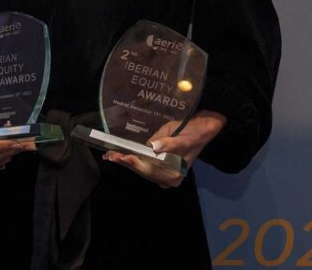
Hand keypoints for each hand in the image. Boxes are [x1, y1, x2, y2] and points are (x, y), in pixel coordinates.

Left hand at [104, 110, 226, 188]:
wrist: (201, 133)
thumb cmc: (192, 133)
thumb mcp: (182, 137)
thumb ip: (169, 144)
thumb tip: (154, 147)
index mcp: (174, 174)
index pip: (151, 169)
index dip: (136, 163)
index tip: (124, 156)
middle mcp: (169, 179)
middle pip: (144, 171)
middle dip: (127, 163)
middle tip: (110, 156)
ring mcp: (164, 176)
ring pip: (142, 170)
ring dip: (126, 163)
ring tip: (111, 156)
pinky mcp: (160, 170)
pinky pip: (144, 167)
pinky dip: (133, 162)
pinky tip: (121, 157)